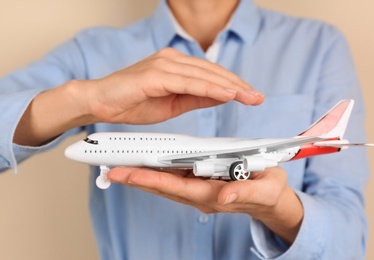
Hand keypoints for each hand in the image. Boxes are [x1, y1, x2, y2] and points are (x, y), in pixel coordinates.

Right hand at [14, 48, 263, 145]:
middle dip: (238, 85)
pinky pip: (189, 82)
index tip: (251, 95)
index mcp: (176, 66)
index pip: (211, 74)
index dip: (233, 85)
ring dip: (229, 86)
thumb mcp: (173, 103)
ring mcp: (164, 65)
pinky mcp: (155, 74)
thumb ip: (197, 98)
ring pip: (204, 75)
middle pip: (213, 72)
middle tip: (258, 97)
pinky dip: (209, 88)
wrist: (101, 101)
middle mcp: (172, 60)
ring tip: (249, 96)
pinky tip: (227, 94)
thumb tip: (222, 96)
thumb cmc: (133, 102)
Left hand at [108, 166, 302, 244]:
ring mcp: (199, 191)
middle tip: (112, 170)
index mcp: (214, 195)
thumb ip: (245, 192)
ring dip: (143, 176)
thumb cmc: (270, 192)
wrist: (272, 200)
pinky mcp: (201, 185)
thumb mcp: (265, 190)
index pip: (178, 188)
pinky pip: (174, 180)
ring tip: (121, 166)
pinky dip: (157, 174)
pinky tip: (145, 166)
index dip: (154, 180)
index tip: (131, 173)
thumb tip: (223, 195)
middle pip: (164, 187)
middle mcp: (201, 196)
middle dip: (138, 178)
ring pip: (166, 184)